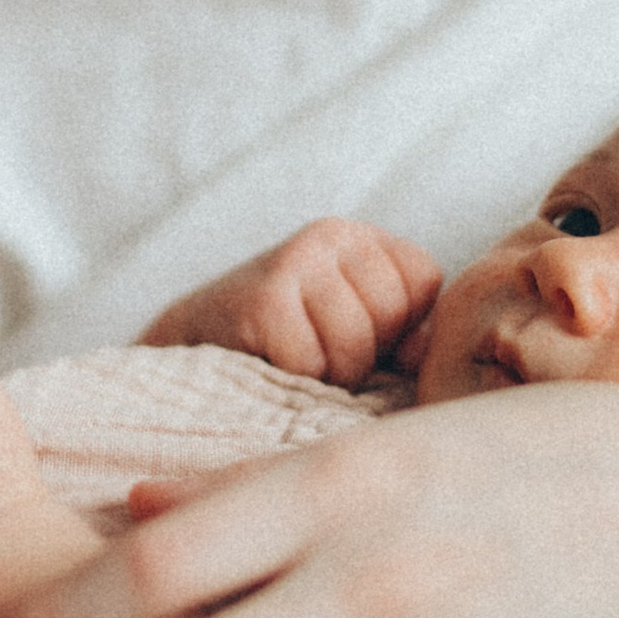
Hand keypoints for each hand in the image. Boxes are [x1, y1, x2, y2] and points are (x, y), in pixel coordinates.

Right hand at [141, 219, 440, 383]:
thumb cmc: (290, 341)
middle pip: (393, 312)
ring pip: (356, 345)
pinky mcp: (263, 301)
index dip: (402, 326)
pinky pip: (312, 363)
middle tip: (322, 351)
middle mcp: (329, 235)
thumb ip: (403, 331)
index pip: (424, 281)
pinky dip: (297, 382)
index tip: (360, 333)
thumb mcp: (354, 323)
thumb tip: (422, 352)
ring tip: (300, 362)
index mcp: (360, 237)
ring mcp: (294, 262)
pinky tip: (274, 366)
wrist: (194, 341)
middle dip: (366, 353)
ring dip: (331, 374)